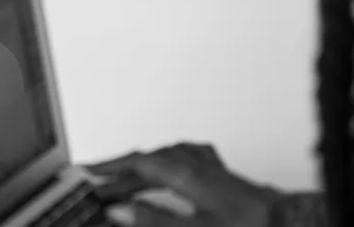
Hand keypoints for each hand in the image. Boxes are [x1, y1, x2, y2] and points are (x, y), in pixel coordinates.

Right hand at [86, 143, 276, 225]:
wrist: (289, 222)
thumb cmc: (247, 224)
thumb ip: (153, 219)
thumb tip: (119, 212)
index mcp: (183, 172)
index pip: (136, 163)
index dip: (109, 167)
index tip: (88, 170)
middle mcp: (193, 162)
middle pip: (147, 160)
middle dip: (121, 171)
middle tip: (100, 185)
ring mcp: (208, 164)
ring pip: (164, 156)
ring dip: (142, 166)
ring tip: (126, 180)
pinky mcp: (220, 172)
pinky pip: (184, 156)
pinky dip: (167, 160)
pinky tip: (169, 163)